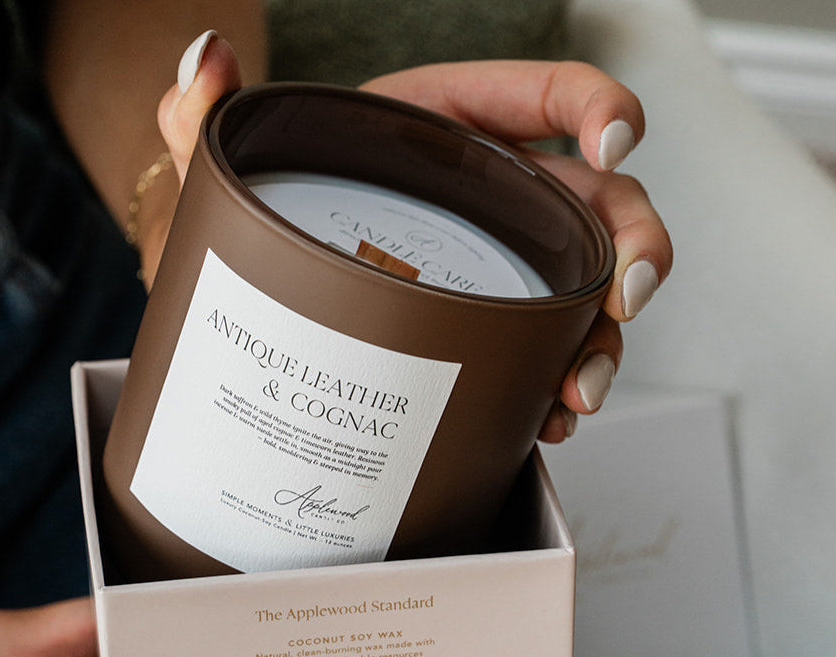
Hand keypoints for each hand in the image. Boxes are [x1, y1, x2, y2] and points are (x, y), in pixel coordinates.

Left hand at [157, 37, 671, 441]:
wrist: (252, 307)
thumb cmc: (256, 226)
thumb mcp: (230, 180)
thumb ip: (203, 118)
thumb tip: (206, 57)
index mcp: (440, 128)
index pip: (542, 95)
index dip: (598, 104)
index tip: (616, 138)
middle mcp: (485, 197)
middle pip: (595, 207)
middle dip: (633, 249)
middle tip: (623, 299)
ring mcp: (493, 270)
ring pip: (583, 292)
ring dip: (600, 341)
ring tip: (577, 393)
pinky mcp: (485, 330)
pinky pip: (541, 353)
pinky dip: (552, 385)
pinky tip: (547, 419)